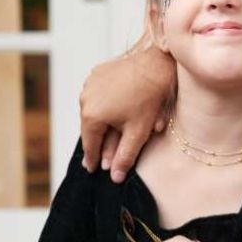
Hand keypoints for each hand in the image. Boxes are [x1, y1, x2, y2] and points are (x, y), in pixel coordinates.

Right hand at [79, 46, 175, 182]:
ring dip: (99, 122)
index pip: (90, 144)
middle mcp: (85, 99)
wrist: (156, 64)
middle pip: (90, 127)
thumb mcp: (138, 132)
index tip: (92, 169)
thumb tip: (114, 178)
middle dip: (97, 142)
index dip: (92, 159)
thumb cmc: (149, 99)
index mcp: (92, 115)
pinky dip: (103, 104)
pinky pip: (97, 95)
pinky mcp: (97, 73)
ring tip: (102, 134)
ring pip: (93, 110)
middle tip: (96, 157)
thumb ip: (125, 156)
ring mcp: (89, 84)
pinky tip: (110, 110)